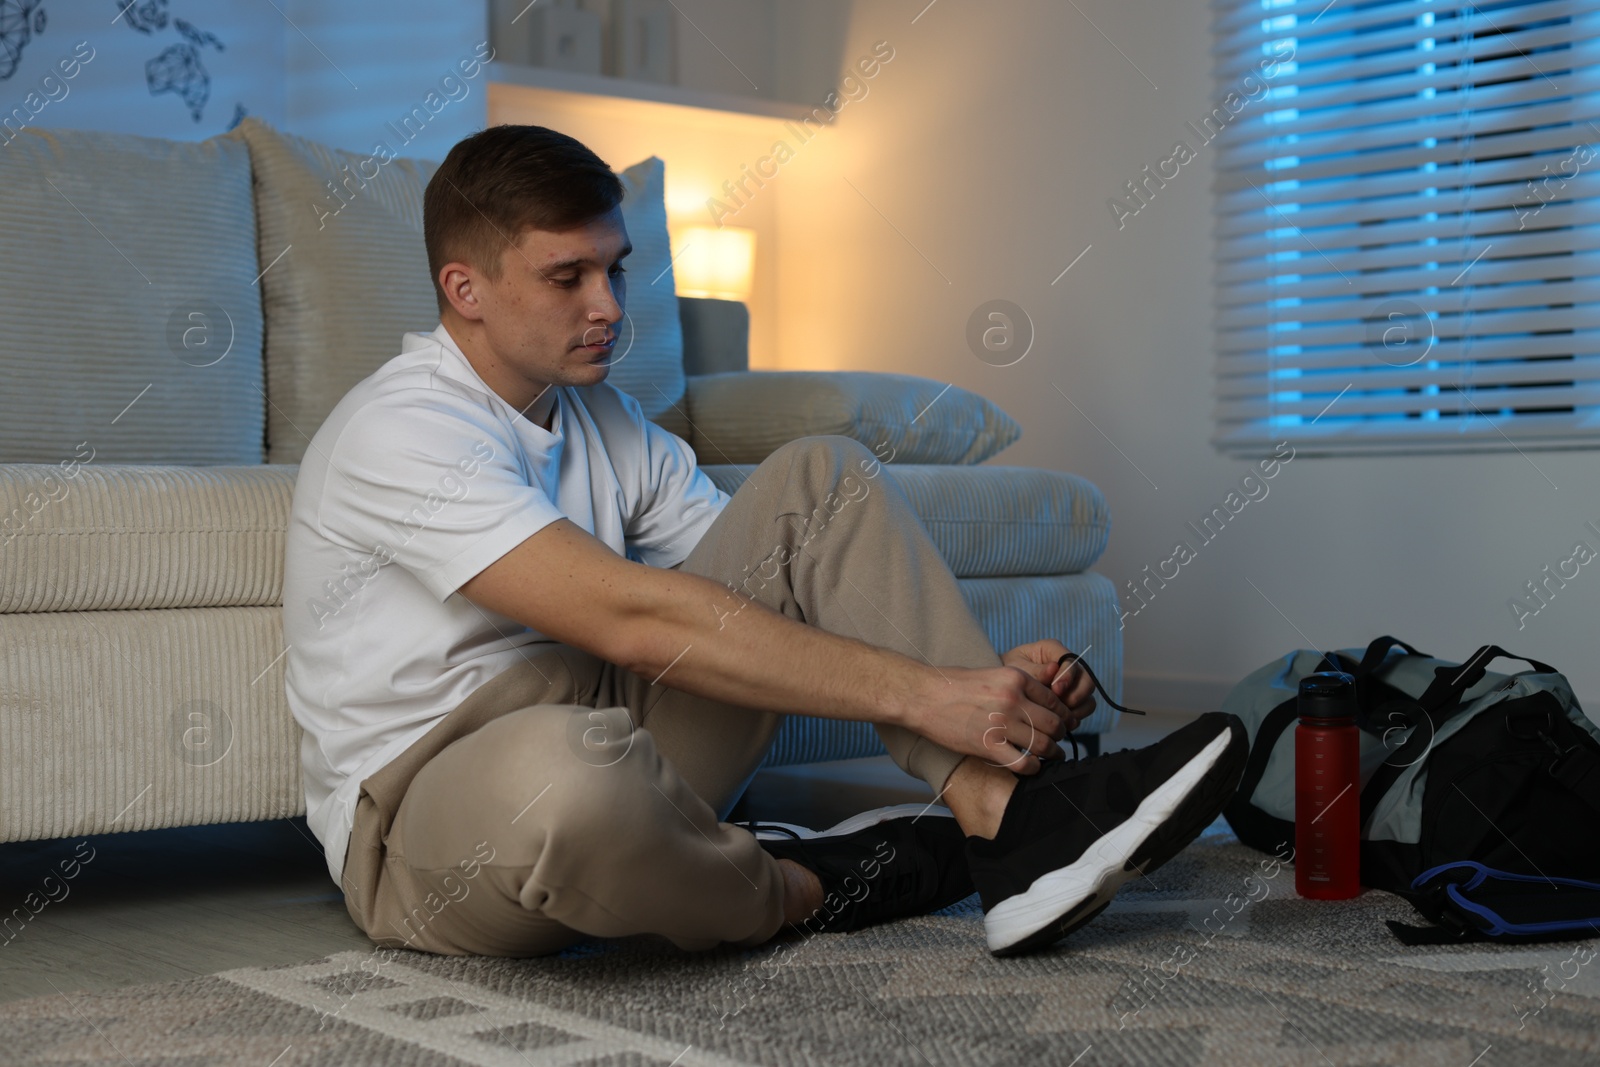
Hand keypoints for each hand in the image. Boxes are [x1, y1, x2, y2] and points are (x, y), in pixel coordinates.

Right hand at [902, 664, 1067, 773]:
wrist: (922, 695)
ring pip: (1043, 744)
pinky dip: (1032, 768)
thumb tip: (1037, 701)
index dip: (1063, 715)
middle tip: (1059, 742)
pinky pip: (1023, 762)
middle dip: (1060, 735)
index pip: (1054, 700)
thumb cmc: (951, 684)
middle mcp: (1013, 700)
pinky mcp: (988, 746)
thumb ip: (1015, 686)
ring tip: (1052, 756)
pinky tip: (1032, 766)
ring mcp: (1001, 724)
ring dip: (1052, 753)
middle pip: (1054, 723)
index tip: (1063, 723)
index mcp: (1015, 678)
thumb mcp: (991, 673)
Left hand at [1001, 639, 1096, 729]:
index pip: (1071, 661)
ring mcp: (1072, 684)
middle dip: (1076, 695)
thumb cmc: (1005, 674)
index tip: (1056, 690)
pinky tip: (1061, 723)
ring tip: (1060, 717)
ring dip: (1077, 708)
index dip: (1067, 676)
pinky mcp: (1072, 700)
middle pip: (1086, 679)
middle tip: (1061, 706)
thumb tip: (1054, 669)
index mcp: (1052, 650)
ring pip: (1088, 696)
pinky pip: (1084, 709)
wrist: (999, 690)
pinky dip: (1076, 717)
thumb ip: (1035, 671)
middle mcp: (1067, 665)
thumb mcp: (1015, 668)